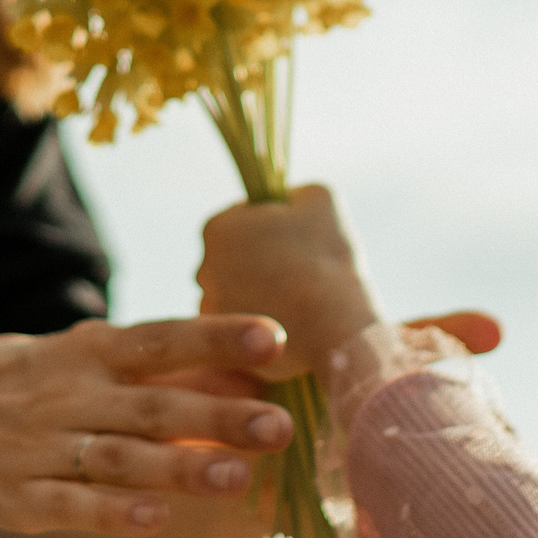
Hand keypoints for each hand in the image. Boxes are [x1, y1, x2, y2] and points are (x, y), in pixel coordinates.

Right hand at [0, 316, 297, 537]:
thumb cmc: (29, 382)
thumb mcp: (83, 359)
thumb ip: (161, 373)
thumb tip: (253, 376)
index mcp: (90, 351)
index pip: (162, 340)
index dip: (218, 338)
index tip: (275, 340)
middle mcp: (68, 394)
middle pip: (152, 405)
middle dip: (218, 416)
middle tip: (280, 426)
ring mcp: (39, 447)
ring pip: (118, 458)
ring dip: (178, 468)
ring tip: (237, 477)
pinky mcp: (16, 497)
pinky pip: (69, 505)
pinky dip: (111, 512)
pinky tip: (155, 519)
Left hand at [197, 185, 382, 367]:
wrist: (335, 328)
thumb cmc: (327, 257)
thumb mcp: (320, 197)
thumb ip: (292, 191)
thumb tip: (284, 198)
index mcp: (217, 228)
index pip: (240, 220)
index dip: (271, 227)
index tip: (296, 242)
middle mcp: (202, 268)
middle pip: (234, 258)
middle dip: (261, 262)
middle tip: (300, 272)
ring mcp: (211, 309)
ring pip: (237, 294)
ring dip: (260, 294)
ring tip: (298, 302)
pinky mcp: (225, 346)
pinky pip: (242, 327)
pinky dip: (261, 325)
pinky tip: (291, 326)